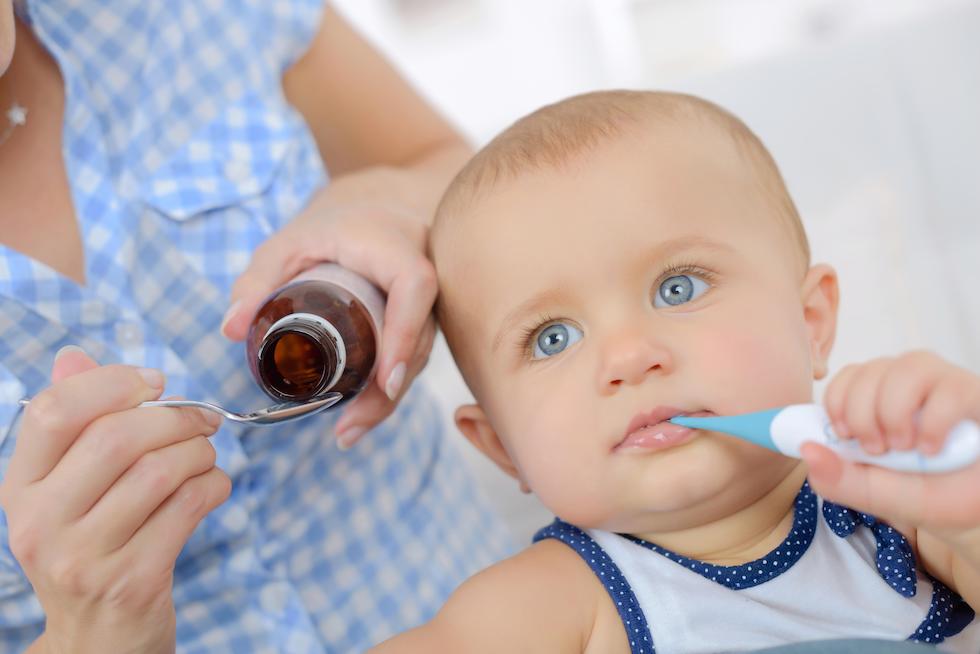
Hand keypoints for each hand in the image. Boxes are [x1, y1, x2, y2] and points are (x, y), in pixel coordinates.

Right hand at [0, 347, 229, 653]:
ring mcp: (84, 557)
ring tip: (205, 456)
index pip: (52, 412)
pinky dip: (214, 485)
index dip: (112, 383)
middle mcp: (40, 523)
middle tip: (202, 418)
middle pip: (116, 437)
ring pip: (160, 471)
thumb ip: (73, 424)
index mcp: (19, 489)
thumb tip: (73, 356)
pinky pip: (189, 507)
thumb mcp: (66, 491)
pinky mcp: (133, 579)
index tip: (154, 383)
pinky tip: (213, 487)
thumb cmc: (90, 548)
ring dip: (199, 452)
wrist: (97, 641)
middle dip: (174, 417)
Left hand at [220, 177, 437, 448]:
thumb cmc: (328, 226)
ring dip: (390, 396)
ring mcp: (434, 297)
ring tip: (349, 432)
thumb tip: (232, 330)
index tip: (385, 379)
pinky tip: (365, 414)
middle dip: (389, 388)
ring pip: (422, 352)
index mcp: (394, 244)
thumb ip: (257, 281)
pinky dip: (392, 385)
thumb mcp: (286, 244)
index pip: (415, 286)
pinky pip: (416, 352)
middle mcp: (426, 269)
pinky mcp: (428, 316)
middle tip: (349, 427)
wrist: (373, 210)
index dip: (405, 333)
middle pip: (422, 335)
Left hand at [803, 351, 979, 535]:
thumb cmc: (932, 493)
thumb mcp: (878, 495)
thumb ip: (839, 478)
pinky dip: (933, 424)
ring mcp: (942, 382)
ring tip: (905, 448)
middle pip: (867, 372)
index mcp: (878, 400)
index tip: (842, 435)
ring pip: (903, 370)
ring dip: (894, 414)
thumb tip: (806, 451)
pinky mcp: (972, 392)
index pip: (844, 379)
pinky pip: (946, 390)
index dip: (835, 403)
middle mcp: (908, 383)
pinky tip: (934, 448)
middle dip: (861, 416)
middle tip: (876, 450)